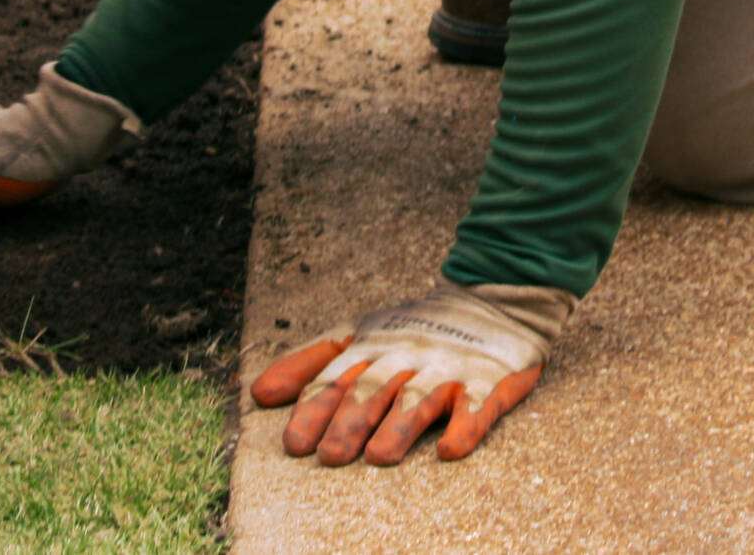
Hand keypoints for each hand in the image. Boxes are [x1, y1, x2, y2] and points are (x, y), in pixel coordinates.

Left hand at [249, 280, 575, 464]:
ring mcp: (447, 370)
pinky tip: (451, 447)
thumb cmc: (416, 327)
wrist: (494, 298)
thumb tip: (259, 392)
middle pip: (374, 392)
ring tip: (380, 455)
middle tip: (330, 455)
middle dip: (350, 422)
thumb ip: (310, 362)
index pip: (336, 381)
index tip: (295, 443)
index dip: (314, 410)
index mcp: (372, 349)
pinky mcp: (487, 382)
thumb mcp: (360, 335)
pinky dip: (465, 427)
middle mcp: (405, 358)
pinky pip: (477, 407)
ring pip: (419, 399)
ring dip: (400, 427)